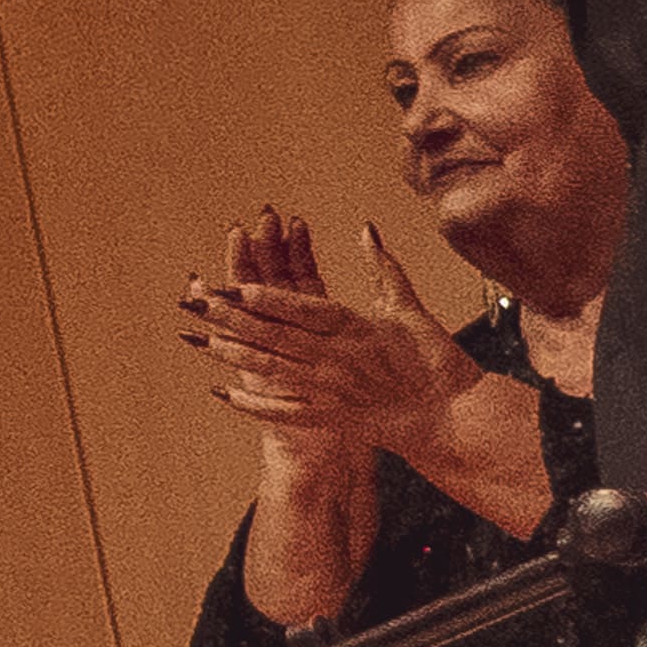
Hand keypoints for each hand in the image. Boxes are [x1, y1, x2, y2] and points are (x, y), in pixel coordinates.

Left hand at [183, 218, 478, 455]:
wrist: (449, 417)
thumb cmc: (432, 360)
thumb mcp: (408, 308)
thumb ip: (384, 267)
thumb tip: (366, 229)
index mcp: (356, 330)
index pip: (305, 310)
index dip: (270, 299)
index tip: (237, 286)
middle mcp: (336, 360)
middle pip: (277, 337)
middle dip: (234, 319)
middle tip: (198, 305)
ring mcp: (329, 391)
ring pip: (272, 370)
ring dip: (234, 354)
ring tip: (201, 339)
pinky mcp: (328, 417)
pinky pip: (282, 410)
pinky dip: (251, 403)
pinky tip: (222, 392)